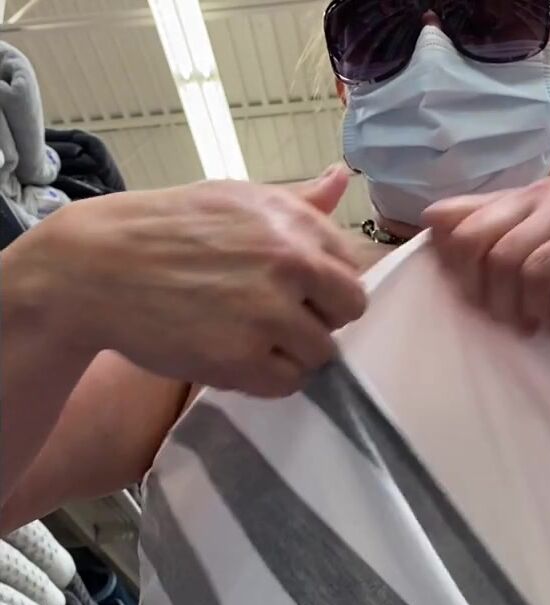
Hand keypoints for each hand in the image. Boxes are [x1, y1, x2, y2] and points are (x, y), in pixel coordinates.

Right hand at [20, 165, 365, 396]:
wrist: (98, 266)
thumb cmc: (168, 229)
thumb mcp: (236, 198)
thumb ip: (298, 201)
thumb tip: (343, 178)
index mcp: (295, 221)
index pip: (353, 269)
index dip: (327, 286)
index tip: (299, 291)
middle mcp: (291, 264)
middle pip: (349, 311)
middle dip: (321, 318)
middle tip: (281, 318)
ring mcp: (268, 314)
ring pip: (321, 353)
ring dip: (293, 352)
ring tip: (252, 338)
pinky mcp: (241, 360)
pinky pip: (287, 383)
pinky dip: (268, 378)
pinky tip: (238, 357)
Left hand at [423, 178, 549, 363]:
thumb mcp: (504, 279)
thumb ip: (471, 250)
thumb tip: (430, 223)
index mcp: (511, 200)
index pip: (449, 216)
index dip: (450, 263)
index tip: (471, 294)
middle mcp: (539, 194)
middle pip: (470, 236)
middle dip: (477, 287)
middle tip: (499, 313)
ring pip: (504, 257)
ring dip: (509, 304)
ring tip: (526, 319)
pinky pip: (537, 272)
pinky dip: (536, 305)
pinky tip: (549, 316)